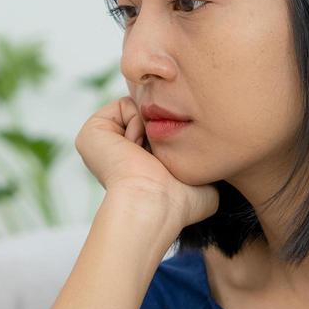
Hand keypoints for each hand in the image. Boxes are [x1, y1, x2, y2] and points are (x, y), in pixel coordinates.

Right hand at [75, 96, 219, 227]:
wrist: (154, 204)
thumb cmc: (180, 202)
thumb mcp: (204, 187)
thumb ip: (209, 170)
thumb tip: (215, 164)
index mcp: (138, 164)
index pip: (162, 132)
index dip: (176, 137)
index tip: (175, 160)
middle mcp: (119, 152)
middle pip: (150, 116)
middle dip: (162, 129)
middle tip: (160, 158)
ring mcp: (104, 141)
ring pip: (139, 109)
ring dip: (150, 129)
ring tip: (147, 156)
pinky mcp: (93, 130)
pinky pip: (125, 105)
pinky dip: (137, 122)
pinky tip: (135, 149)